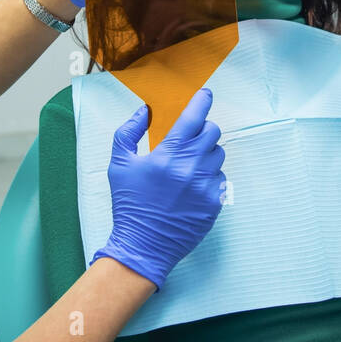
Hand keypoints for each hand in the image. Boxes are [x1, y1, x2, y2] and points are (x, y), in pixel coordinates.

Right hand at [93, 88, 226, 289]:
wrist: (142, 246)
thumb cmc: (129, 205)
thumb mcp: (119, 165)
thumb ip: (129, 131)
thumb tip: (145, 111)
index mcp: (169, 154)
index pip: (194, 117)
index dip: (202, 101)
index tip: (204, 95)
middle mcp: (192, 168)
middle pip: (213, 132)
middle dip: (202, 130)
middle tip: (189, 138)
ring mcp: (206, 186)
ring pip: (218, 155)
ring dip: (206, 154)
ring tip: (187, 166)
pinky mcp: (215, 203)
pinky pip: (220, 179)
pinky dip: (209, 177)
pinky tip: (192, 187)